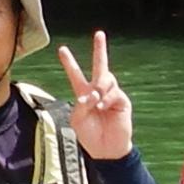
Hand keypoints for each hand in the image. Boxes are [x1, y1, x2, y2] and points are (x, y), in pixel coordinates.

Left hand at [58, 30, 131, 158]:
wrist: (106, 149)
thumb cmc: (89, 135)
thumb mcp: (77, 120)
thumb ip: (82, 104)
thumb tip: (94, 93)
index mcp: (84, 93)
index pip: (76, 74)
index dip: (69, 62)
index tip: (62, 49)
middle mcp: (98, 90)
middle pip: (100, 65)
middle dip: (100, 49)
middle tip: (99, 34)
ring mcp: (111, 94)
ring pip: (106, 78)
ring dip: (99, 88)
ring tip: (96, 102)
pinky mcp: (121, 101)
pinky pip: (113, 93)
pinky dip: (106, 99)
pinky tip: (102, 107)